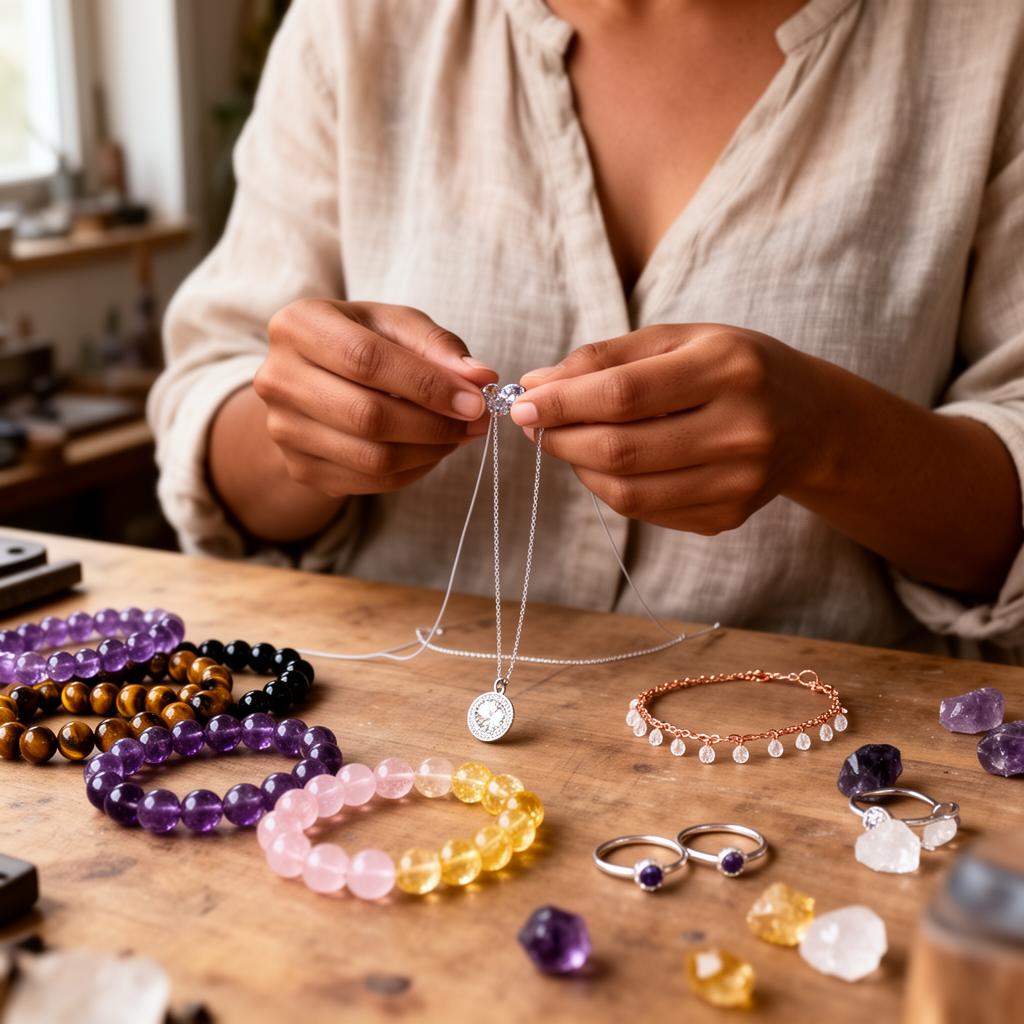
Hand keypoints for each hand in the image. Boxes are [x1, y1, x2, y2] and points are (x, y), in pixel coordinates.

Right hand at [254, 299, 496, 496]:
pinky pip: (371, 482)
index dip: (427, 385)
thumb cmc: (361, 341)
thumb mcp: (395, 325)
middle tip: (477, 422)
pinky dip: (415, 470)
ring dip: (431, 451)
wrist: (313, 379)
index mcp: (298, 326)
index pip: (366, 361)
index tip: (475, 399)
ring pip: (372, 457)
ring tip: (460, 435)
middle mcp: (278, 379)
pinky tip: (433, 450)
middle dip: (435, 424)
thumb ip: (438, 345)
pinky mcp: (300, 467)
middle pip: (367, 416)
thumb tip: (481, 378)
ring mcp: (284, 430)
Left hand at [511, 324, 831, 533]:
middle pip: (621, 451)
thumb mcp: (681, 338)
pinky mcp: (727, 517)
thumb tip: (535, 384)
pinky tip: (608, 462)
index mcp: (729, 369)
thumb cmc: (734, 367)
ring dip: (579, 467)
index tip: (523, 402)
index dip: (562, 403)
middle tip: (533, 425)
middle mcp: (741, 431)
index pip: (624, 395)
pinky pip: (645, 510)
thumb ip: (607, 358)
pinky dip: (610, 487)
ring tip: (567, 440)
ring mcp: (738, 484)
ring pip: (627, 492)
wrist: (812, 420)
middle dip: (561, 439)